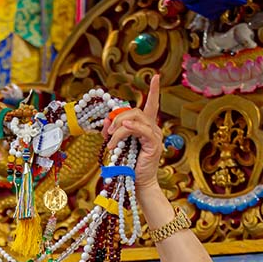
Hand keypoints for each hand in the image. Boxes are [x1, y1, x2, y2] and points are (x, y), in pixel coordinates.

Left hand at [104, 74, 163, 191]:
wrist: (137, 184)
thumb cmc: (129, 166)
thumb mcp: (120, 144)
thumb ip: (116, 131)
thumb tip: (107, 123)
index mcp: (147, 127)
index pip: (152, 104)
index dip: (154, 90)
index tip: (156, 76)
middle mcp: (153, 129)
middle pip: (135, 110)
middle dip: (117, 118)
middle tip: (107, 133)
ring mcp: (155, 136)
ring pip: (135, 119)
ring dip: (118, 128)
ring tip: (110, 142)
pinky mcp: (154, 145)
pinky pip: (140, 130)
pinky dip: (128, 130)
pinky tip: (120, 133)